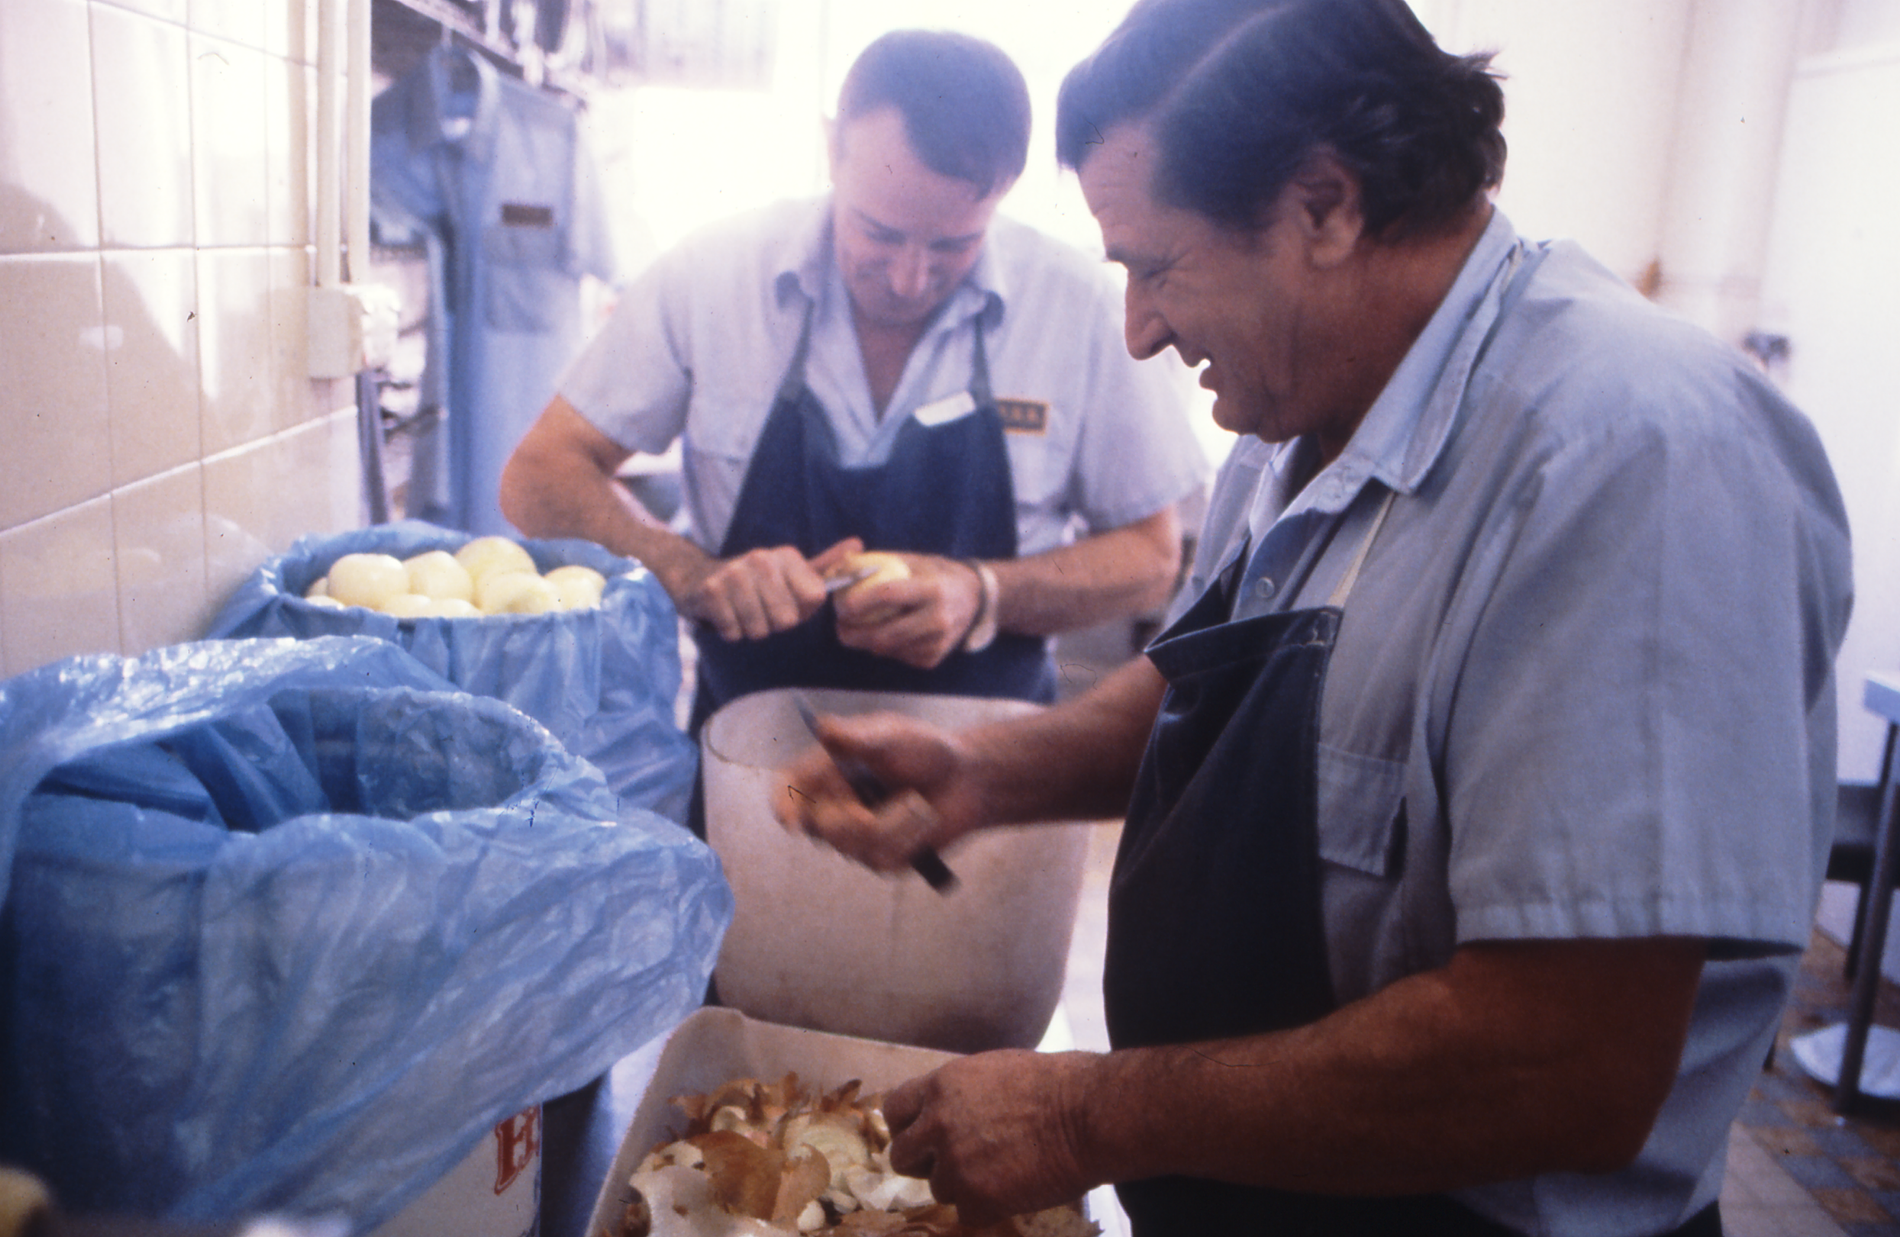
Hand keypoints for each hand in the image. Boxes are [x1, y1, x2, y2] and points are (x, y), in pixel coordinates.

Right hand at [677, 537, 862, 641]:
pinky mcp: (712, 592)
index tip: (787, 600)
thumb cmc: (755, 582)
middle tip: (761, 608)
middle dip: (775, 623)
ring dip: (752, 629)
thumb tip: (858, 545)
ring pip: (760, 630)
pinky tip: (726, 614)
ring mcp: (734, 574)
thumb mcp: (791, 570)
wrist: (700, 577)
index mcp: (787, 555)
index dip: (802, 610)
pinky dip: (731, 631)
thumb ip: (825, 564)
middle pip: (787, 619)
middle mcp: (762, 559)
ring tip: (743, 611)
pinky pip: (735, 633)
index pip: (815, 599)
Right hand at [773, 709, 984, 871]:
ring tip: (921, 804)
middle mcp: (833, 805)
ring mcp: (854, 836)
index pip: (788, 791)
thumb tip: (822, 727)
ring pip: (854, 846)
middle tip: (907, 798)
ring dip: (896, 824)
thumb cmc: (925, 750)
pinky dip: (908, 838)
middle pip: (821, 828)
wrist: (966, 780)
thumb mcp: (893, 736)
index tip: (793, 820)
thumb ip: (858, 738)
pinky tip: (923, 822)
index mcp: (825, 772)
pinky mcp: (879, 857)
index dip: (784, 805)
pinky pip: (881, 859)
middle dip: (859, 818)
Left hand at [833, 554, 983, 668]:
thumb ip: (882, 563)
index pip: (890, 596)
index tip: (841, 605)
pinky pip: (897, 656)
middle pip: (884, 634)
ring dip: (865, 641)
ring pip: (887, 649)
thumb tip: (843, 565)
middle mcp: (938, 619)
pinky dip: (884, 647)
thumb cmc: (938, 574)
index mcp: (933, 589)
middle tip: (839, 626)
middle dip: (854, 634)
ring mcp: (937, 643)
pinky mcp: (933, 659)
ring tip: (855, 628)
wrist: (976, 598)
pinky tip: (883, 634)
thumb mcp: (916, 561)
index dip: (861, 602)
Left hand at [883, 1051, 1098, 1225]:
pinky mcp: (976, 1199)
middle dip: (922, 1163)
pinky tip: (1012, 1190)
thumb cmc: (1054, 1085)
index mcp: (941, 1087)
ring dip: (963, 1186)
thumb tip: (949, 1111)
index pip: (895, 1110)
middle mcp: (937, 1126)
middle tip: (952, 1164)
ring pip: (938, 1188)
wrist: (1085, 1116)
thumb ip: (960, 1094)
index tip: (920, 1136)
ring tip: (1001, 1172)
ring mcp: (954, 1165)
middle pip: (902, 1157)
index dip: (906, 1127)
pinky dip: (986, 1208)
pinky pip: (966, 1213)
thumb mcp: (993, 1071)